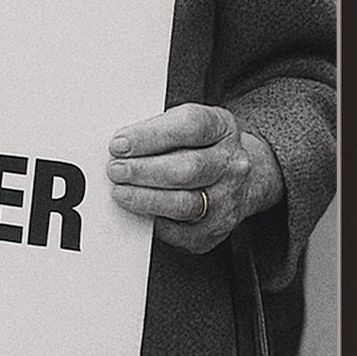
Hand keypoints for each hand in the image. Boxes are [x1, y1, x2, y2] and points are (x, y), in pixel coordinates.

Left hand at [105, 103, 283, 252]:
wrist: (240, 179)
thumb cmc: (199, 147)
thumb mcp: (184, 124)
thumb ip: (155, 130)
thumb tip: (120, 145)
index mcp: (221, 128)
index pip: (190, 127)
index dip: (150, 136)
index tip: (120, 144)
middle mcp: (231, 164)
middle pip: (187, 169)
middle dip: (144, 171)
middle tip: (115, 170)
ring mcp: (227, 198)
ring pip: (185, 203)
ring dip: (145, 198)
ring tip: (120, 192)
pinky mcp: (215, 229)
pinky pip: (181, 231)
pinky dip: (154, 220)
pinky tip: (138, 211)